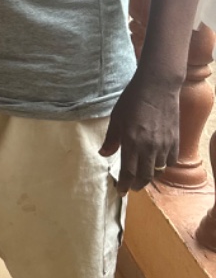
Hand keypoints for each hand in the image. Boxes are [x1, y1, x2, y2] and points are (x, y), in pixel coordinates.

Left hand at [99, 68, 179, 193]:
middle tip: (131, 187)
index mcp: (131, 142)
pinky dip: (164, 165)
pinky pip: (171, 161)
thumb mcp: (116, 118)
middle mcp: (149, 147)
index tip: (120, 191)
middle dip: (137, 185)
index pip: (128, 172)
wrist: (157, 87)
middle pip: (144, 176)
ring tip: (142, 175)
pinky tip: (157, 162)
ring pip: (158, 170)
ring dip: (149, 175)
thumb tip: (103, 154)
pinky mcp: (174, 140)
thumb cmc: (132, 100)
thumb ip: (111, 139)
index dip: (124, 184)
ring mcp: (164, 144)